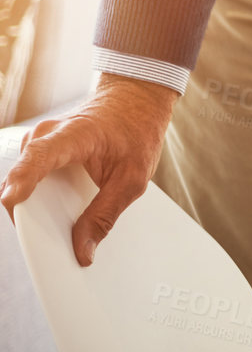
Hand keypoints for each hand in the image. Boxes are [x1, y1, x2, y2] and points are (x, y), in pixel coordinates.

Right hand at [0, 73, 178, 265]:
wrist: (135, 99)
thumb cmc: (136, 131)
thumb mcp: (132, 177)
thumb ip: (105, 214)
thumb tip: (82, 252)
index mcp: (69, 135)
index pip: (36, 159)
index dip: (22, 184)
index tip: (15, 203)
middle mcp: (44, 136)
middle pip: (21, 182)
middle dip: (29, 217)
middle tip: (48, 248)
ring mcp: (38, 143)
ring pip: (22, 185)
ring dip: (34, 212)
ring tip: (55, 238)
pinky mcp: (39, 153)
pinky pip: (30, 182)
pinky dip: (40, 202)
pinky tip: (56, 220)